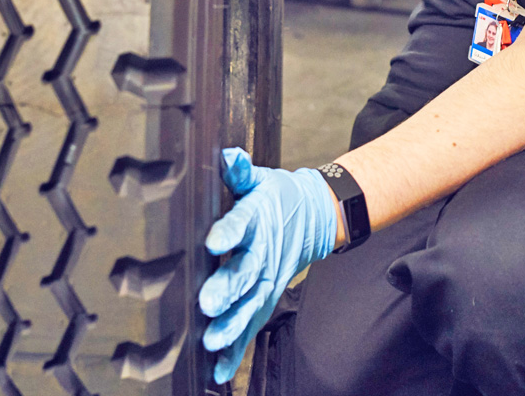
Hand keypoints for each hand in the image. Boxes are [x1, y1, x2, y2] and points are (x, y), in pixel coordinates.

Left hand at [198, 148, 336, 383]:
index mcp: (257, 217)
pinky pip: (253, 323)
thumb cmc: (279, 197)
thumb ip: (240, 170)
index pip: (242, 222)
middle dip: (226, 288)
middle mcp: (263, 251)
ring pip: (250, 303)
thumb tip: (227, 155)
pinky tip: (220, 368)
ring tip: (212, 340)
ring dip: (232, 324)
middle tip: (207, 303)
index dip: (228, 232)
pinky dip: (238, 347)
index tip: (212, 242)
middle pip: (246, 271)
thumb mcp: (260, 179)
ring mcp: (268, 277)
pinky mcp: (267, 296)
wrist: (317, 217)